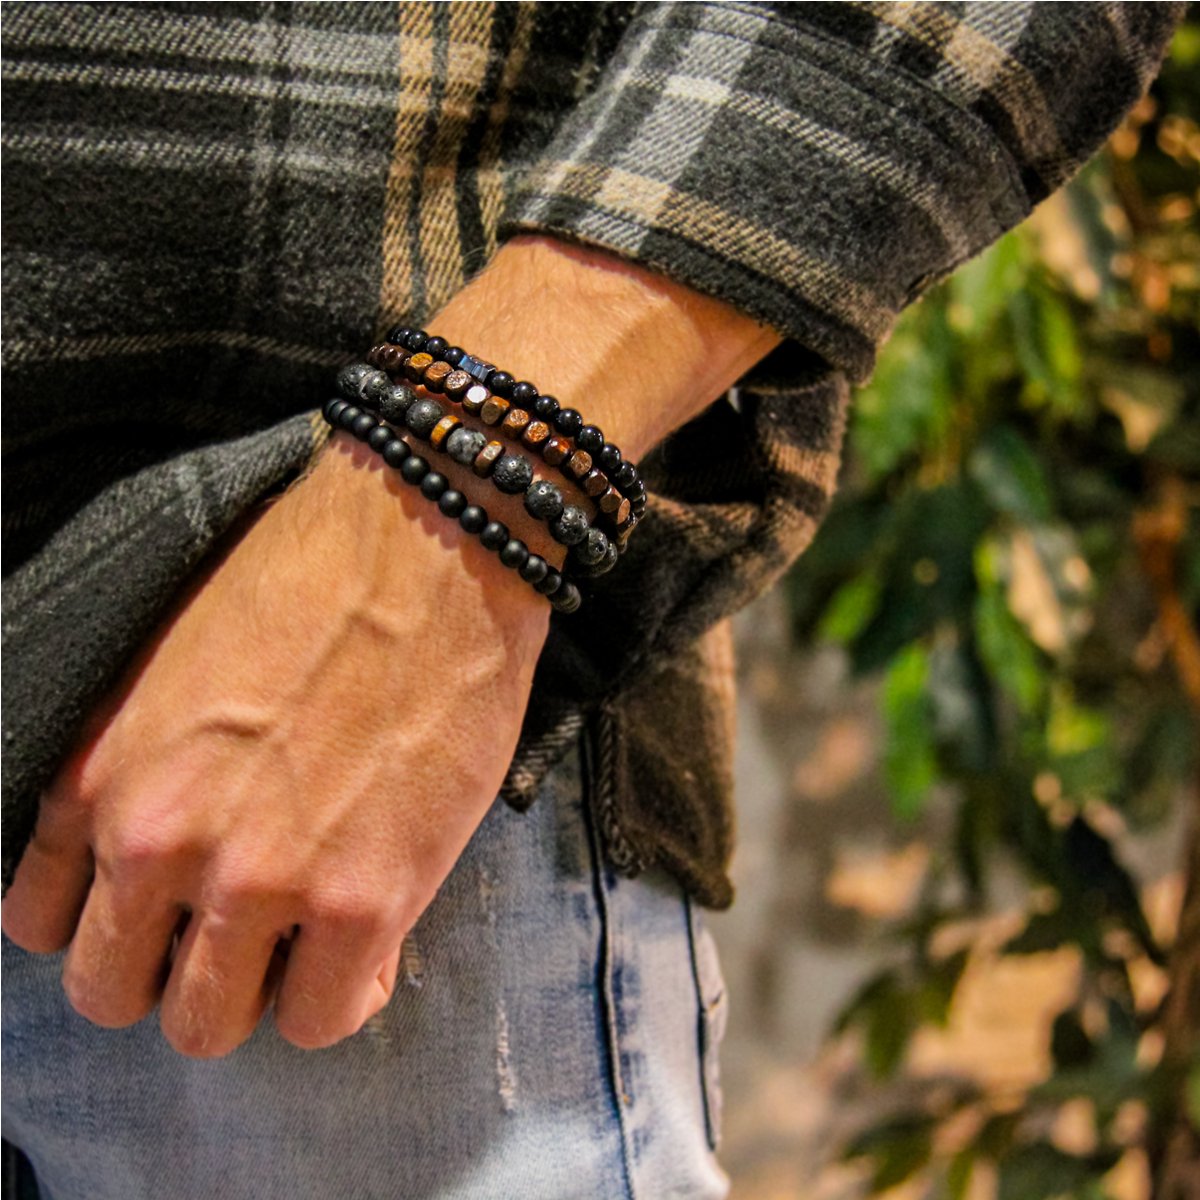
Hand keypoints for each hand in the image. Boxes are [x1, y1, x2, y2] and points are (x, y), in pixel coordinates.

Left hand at [1, 431, 549, 1055]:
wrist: (429, 543)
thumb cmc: (317, 576)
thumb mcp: (176, 663)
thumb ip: (148, 770)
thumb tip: (172, 854)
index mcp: (102, 774)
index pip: (42, 922)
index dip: (112, 921)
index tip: (163, 908)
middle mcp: (161, 841)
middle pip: (114, 994)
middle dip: (173, 970)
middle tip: (240, 927)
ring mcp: (260, 880)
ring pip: (208, 1026)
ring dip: (254, 992)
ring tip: (306, 937)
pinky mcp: (362, 903)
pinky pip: (319, 1021)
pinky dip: (340, 995)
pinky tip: (366, 941)